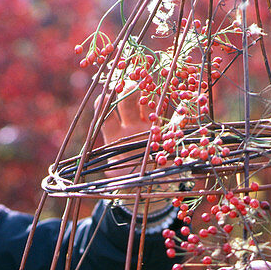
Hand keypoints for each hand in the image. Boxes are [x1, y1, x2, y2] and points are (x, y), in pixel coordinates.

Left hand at [98, 85, 174, 211]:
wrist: (149, 183)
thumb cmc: (131, 179)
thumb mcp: (121, 178)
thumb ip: (115, 174)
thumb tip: (108, 171)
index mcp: (114, 136)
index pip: (105, 117)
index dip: (103, 106)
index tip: (104, 98)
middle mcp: (128, 126)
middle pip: (125, 102)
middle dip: (128, 92)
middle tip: (133, 87)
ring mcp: (145, 124)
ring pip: (144, 101)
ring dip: (147, 92)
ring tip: (150, 85)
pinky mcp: (161, 128)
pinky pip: (162, 112)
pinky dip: (164, 102)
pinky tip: (167, 96)